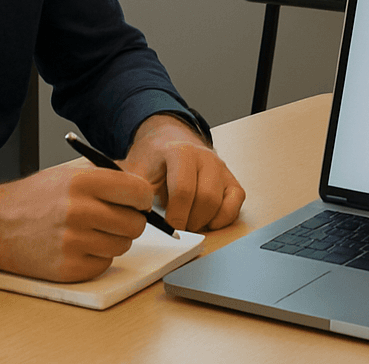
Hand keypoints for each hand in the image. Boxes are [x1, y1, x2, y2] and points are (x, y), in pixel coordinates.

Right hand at [0, 158, 152, 281]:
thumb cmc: (36, 196)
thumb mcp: (71, 171)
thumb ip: (109, 173)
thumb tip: (143, 187)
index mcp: (83, 181)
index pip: (139, 192)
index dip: (143, 197)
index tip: (138, 200)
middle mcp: (80, 211)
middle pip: (135, 223)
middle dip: (131, 220)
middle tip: (116, 216)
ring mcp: (73, 243)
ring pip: (123, 246)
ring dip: (115, 239)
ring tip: (93, 230)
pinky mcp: (68, 269)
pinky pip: (104, 264)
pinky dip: (98, 256)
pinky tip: (80, 245)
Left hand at [120, 114, 244, 232]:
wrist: (168, 140)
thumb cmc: (153, 160)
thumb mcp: (138, 169)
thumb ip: (136, 190)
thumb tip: (133, 215)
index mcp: (180, 151)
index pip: (184, 190)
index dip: (175, 216)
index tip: (167, 228)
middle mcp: (205, 156)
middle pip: (205, 199)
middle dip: (190, 221)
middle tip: (177, 227)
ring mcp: (220, 167)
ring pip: (220, 203)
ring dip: (203, 221)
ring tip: (187, 222)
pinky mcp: (231, 178)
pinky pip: (236, 202)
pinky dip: (223, 217)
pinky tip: (207, 220)